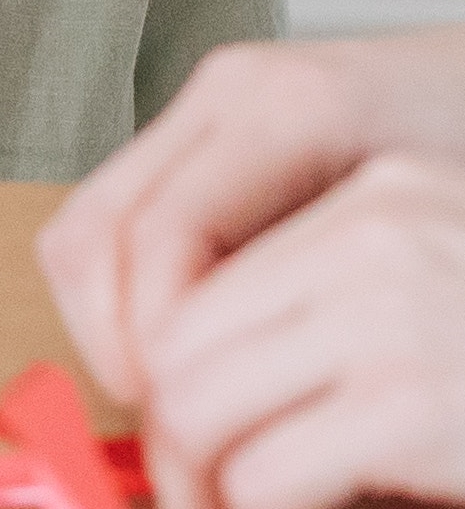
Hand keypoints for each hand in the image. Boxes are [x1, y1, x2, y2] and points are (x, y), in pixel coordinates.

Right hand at [36, 27, 464, 403]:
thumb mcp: (424, 239)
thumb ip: (340, 300)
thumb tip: (264, 406)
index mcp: (286, 112)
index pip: (164, 232)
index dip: (149, 335)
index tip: (172, 413)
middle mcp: (225, 97)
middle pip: (99, 222)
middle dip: (104, 334)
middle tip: (152, 417)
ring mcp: (202, 106)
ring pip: (89, 219)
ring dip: (102, 317)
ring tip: (158, 393)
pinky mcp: (195, 129)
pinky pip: (117, 215)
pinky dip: (121, 291)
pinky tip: (174, 342)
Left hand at [134, 150, 464, 508]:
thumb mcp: (431, 299)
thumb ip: (334, 314)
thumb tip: (185, 374)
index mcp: (384, 195)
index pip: (191, 259)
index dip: (160, 360)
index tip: (175, 428)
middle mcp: (381, 231)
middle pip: (177, 337)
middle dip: (170, 438)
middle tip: (194, 493)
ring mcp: (400, 310)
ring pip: (200, 406)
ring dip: (206, 483)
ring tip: (233, 507)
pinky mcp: (422, 403)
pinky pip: (267, 473)